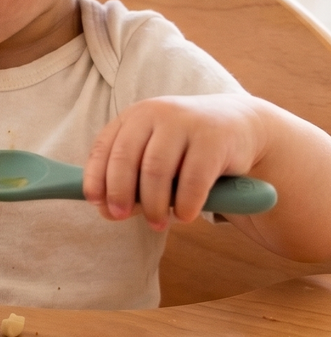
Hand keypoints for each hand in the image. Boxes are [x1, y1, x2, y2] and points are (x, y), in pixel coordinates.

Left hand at [83, 94, 267, 229]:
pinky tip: (184, 216)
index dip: (96, 177)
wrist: (240, 126)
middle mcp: (156, 113)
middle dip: (119, 193)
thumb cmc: (186, 151)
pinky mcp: (214, 139)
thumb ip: (130, 180)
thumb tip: (105, 210)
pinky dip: (184, 203)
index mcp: (134, 117)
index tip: (96, 203)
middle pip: (125, 158)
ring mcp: (185, 122)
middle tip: (120, 217)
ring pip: (156, 170)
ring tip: (157, 223)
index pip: (104, 147)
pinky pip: (192, 178)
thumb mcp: (154, 156)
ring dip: (153, 204)